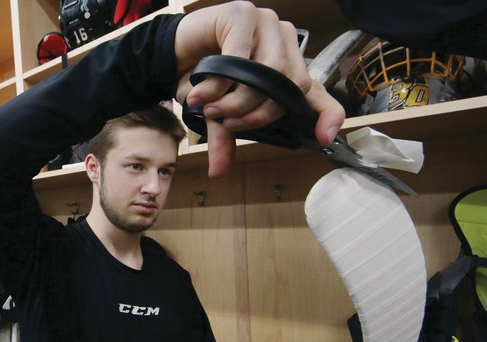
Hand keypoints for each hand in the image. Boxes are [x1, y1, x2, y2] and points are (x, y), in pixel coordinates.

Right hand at [172, 1, 344, 177]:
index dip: (327, 114)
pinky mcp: (243, 14)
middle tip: (229, 124)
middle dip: (258, 113)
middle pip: (290, 85)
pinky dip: (218, 83)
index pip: (316, 90)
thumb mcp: (219, 111)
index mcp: (287, 62)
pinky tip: (202, 93)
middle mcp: (282, 40)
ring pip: (272, 71)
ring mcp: (266, 23)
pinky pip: (240, 57)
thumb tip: (218, 172)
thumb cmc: (200, 76)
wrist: (169, 53)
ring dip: (238, 100)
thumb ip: (226, 136)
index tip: (325, 137)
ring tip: (212, 109)